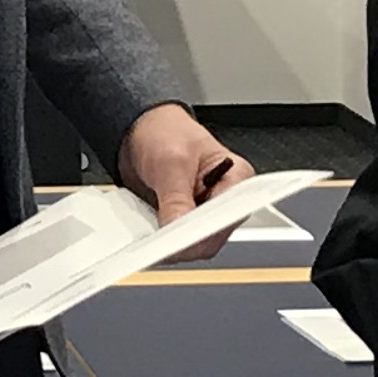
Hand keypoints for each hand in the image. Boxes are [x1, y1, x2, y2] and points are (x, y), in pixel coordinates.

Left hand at [119, 101, 245, 260]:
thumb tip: (178, 228)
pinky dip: (161, 240)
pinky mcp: (184, 222)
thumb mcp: (171, 160)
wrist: (140, 131)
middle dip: (187, 241)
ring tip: (153, 231)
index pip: (230, 216)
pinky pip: (176, 242)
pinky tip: (149, 231)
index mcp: (236, 178)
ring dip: (171, 242)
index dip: (207, 230)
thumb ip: (176, 197)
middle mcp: (224, 200)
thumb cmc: (166, 132)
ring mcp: (205, 213)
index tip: (183, 236)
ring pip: (194, 245)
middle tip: (162, 240)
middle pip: (213, 237)